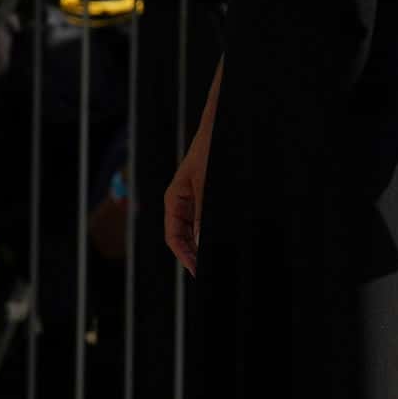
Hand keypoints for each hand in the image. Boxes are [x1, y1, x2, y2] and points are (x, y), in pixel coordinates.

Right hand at [163, 131, 210, 274]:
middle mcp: (183, 203)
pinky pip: (207, 221)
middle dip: (197, 255)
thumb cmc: (209, 148)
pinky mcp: (209, 199)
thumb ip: (202, 214)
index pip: (173, 237)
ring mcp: (197, 201)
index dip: (185, 258)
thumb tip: (201, 243)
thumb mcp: (205, 183)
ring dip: (206, 245)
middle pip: (186, 238)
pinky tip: (224, 242)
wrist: (219, 126)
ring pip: (200, 232)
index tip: (197, 272)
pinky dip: (213, 233)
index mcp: (174, 200)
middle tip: (209, 270)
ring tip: (221, 256)